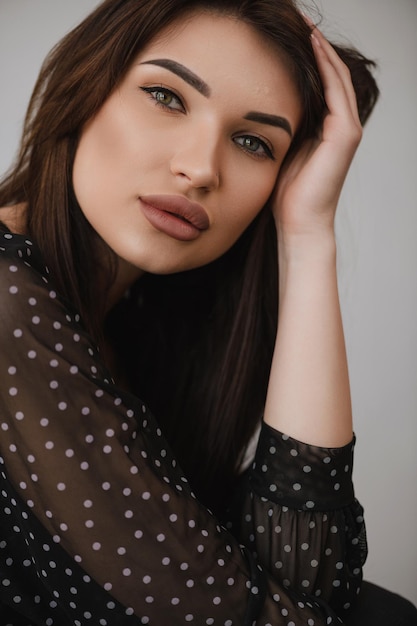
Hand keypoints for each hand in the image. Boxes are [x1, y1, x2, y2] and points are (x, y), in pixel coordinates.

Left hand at [271, 26, 362, 242]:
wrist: (298, 222)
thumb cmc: (285, 195)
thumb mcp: (281, 152)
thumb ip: (281, 128)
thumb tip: (257, 105)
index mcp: (325, 129)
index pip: (320, 83)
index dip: (308, 58)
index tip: (286, 36)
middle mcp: (341, 125)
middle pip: (332, 74)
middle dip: (315, 46)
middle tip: (298, 19)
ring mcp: (347, 128)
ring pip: (337, 77)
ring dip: (321, 49)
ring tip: (305, 24)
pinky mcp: (346, 135)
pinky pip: (337, 91)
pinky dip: (326, 66)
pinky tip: (311, 45)